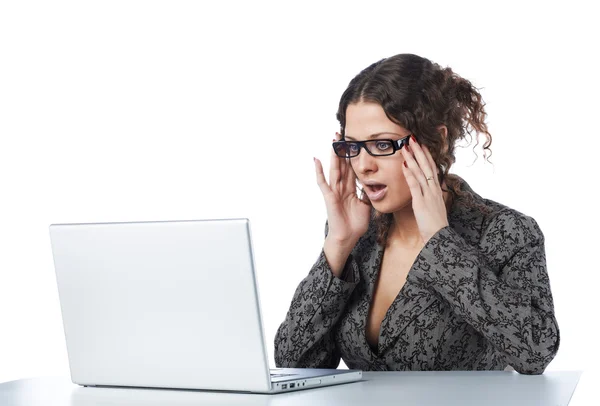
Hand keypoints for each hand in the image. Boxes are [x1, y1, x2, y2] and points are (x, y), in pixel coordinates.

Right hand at [314, 132, 371, 246]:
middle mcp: (342, 187)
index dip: (354, 156)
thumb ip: (369, 194)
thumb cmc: (355, 224)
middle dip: (343, 150)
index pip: (353, 168)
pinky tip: (316, 160)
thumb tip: (376, 185)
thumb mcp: (367, 206)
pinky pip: (323, 182)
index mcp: (351, 189)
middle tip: (342, 134)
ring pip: (335, 169)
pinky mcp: (329, 197)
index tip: (356, 142)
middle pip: (343, 165)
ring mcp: (334, 191)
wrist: (348, 237)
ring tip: (333, 141)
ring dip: (334, 155)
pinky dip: (319, 171)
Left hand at [401, 135, 449, 243]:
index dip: (426, 155)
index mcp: (437, 190)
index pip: (431, 168)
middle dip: (419, 151)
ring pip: (420, 172)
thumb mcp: (434, 207)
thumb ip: (431, 196)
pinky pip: (415, 185)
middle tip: (412, 138)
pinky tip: (404, 164)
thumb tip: (428, 188)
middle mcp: (434, 189)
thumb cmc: (436, 225)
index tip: (421, 144)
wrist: (440, 238)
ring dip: (413, 158)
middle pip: (427, 166)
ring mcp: (428, 195)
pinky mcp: (421, 202)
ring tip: (406, 146)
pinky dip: (410, 174)